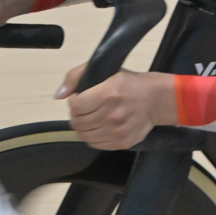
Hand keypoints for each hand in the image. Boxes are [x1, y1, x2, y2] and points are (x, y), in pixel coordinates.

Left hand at [60, 65, 176, 149]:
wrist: (157, 100)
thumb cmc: (130, 83)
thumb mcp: (106, 70)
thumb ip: (76, 76)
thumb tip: (58, 95)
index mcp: (108, 93)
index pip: (75, 106)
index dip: (74, 101)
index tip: (80, 98)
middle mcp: (112, 114)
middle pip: (77, 122)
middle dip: (77, 115)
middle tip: (86, 109)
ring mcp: (117, 131)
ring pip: (84, 136)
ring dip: (84, 127)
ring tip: (92, 118)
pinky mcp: (122, 143)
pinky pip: (95, 144)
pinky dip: (93, 136)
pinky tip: (101, 126)